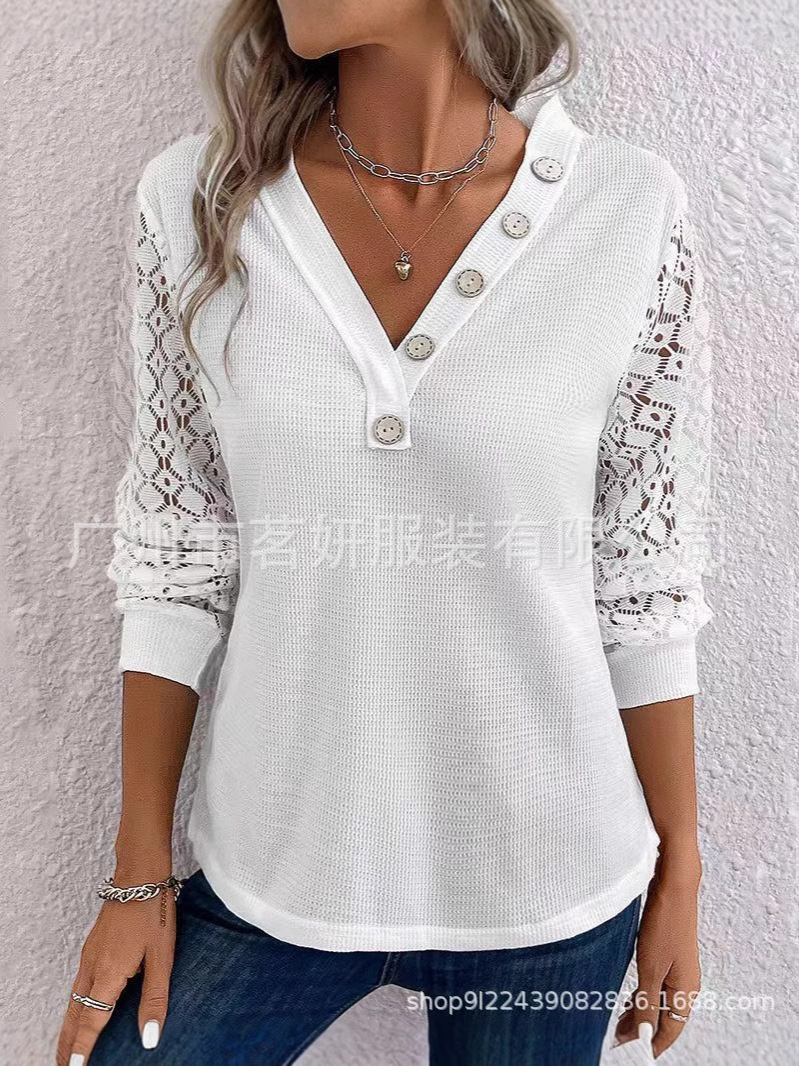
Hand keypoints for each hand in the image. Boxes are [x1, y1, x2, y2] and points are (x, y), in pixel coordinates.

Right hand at [56, 865, 177, 1064]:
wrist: (140, 873)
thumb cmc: (154, 912)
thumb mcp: (162, 957)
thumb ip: (154, 999)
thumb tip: (149, 1038)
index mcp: (109, 973)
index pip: (91, 1021)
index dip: (82, 1048)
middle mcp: (93, 966)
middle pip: (74, 1013)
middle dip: (68, 1042)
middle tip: (62, 1065)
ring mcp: (90, 954)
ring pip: (73, 999)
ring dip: (69, 1025)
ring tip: (68, 1046)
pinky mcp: (94, 945)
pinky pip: (78, 983)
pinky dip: (75, 1004)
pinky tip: (82, 1007)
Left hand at [614, 853, 701, 1057]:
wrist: (674, 886)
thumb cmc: (664, 924)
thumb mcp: (651, 967)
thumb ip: (648, 1002)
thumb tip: (645, 1033)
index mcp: (686, 990)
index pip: (671, 1029)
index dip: (653, 1043)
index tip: (634, 1052)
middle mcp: (686, 983)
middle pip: (665, 1016)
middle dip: (642, 1028)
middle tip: (618, 1037)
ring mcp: (679, 968)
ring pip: (659, 999)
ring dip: (641, 1010)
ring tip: (618, 1021)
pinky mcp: (669, 955)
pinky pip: (657, 984)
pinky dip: (643, 993)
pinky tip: (629, 996)